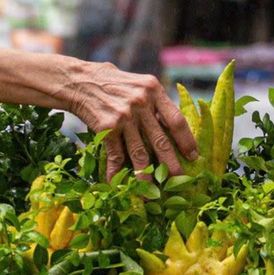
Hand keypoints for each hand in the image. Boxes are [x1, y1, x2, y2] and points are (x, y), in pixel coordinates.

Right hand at [61, 60, 198, 176]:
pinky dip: (117, 173)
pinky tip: (118, 184)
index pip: (176, 120)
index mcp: (153, 90)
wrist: (80, 81)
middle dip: (172, 165)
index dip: (187, 141)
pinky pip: (116, 156)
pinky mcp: (106, 128)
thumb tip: (172, 129)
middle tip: (180, 180)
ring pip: (140, 153)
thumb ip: (155, 103)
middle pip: (161, 141)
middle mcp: (140, 103)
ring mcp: (123, 116)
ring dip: (147, 177)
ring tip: (152, 193)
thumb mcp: (139, 85)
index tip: (194, 157)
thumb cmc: (113, 84)